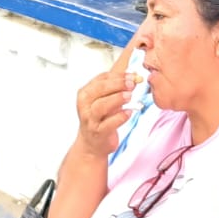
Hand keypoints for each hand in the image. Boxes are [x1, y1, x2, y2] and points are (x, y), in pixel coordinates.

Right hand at [74, 42, 135, 158]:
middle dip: (117, 84)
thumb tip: (133, 73)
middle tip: (132, 82)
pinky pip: (108, 124)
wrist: (92, 144)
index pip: (101, 79)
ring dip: (117, 98)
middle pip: (100, 89)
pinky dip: (120, 117)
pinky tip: (129, 112)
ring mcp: (90, 119)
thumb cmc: (100, 118)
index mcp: (86, 92)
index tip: (133, 73)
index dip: (118, 75)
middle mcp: (85, 105)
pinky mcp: (98, 132)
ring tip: (130, 95)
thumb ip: (116, 86)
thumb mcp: (104, 99)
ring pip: (101, 106)